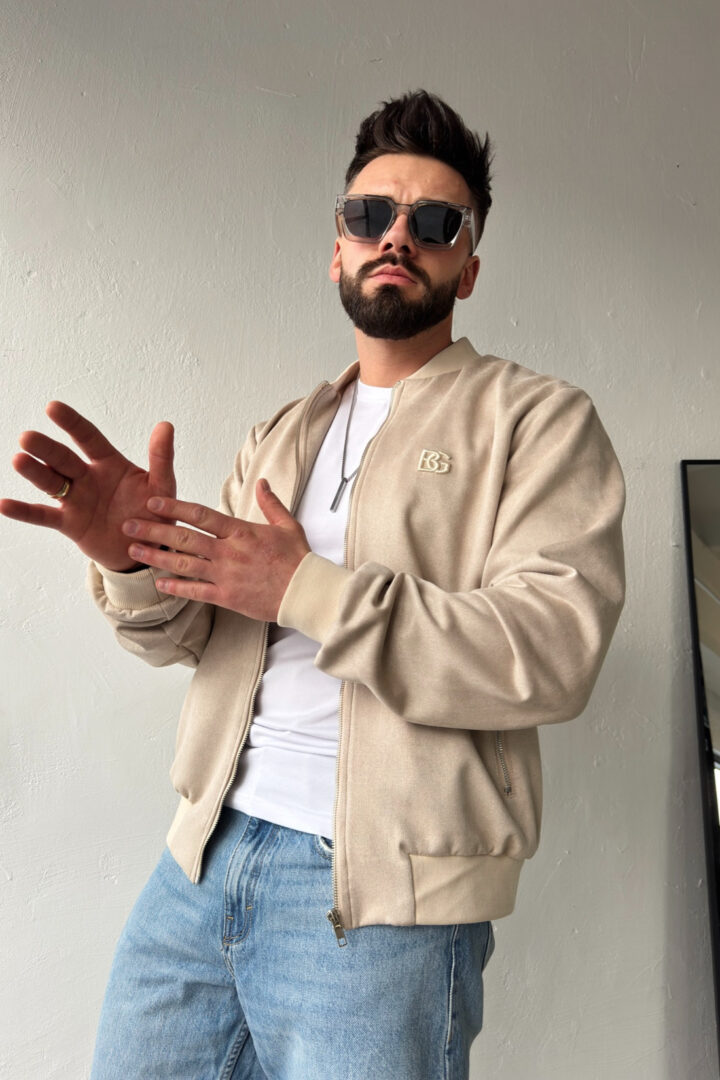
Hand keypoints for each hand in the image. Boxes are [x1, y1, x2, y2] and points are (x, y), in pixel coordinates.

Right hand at [0, 402, 176, 570]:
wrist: (147, 550)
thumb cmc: (154, 513)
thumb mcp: (162, 486)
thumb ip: (161, 458)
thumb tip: (165, 425)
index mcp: (110, 464)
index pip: (88, 438)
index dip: (71, 423)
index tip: (52, 407)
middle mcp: (88, 478)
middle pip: (63, 459)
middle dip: (46, 448)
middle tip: (27, 437)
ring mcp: (76, 500)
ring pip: (51, 483)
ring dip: (35, 472)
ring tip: (18, 460)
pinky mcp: (69, 524)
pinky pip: (43, 516)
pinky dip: (24, 511)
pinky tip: (3, 504)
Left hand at [121, 480, 310, 621]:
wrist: (305, 592)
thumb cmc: (298, 559)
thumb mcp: (288, 525)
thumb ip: (270, 503)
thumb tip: (261, 483)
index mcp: (241, 531)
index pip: (201, 515)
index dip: (174, 507)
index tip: (153, 502)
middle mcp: (229, 552)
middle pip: (184, 538)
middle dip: (154, 530)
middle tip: (129, 524)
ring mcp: (226, 575)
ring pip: (183, 564)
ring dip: (156, 556)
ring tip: (134, 549)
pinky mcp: (227, 597)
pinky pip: (195, 591)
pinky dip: (175, 587)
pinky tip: (158, 582)